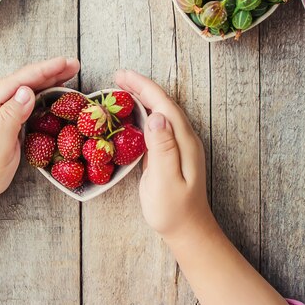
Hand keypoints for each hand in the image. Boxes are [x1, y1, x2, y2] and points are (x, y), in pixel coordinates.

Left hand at [0, 57, 79, 203]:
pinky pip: (22, 101)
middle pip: (22, 81)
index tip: (64, 62)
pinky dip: (40, 93)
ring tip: (69, 74)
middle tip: (74, 65)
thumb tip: (27, 91)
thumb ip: (10, 117)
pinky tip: (52, 92)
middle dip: (49, 71)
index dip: (42, 70)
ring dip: (46, 80)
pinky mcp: (0, 121)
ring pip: (23, 89)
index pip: (18, 81)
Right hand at [115, 70, 211, 241]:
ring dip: (142, 96)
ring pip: (161, 112)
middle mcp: (184, 138)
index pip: (163, 104)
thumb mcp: (165, 180)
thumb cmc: (173, 210)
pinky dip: (143, 112)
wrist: (187, 230)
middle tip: (116, 77)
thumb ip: (162, 148)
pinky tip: (132, 113)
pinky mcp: (171, 153)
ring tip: (121, 88)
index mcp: (183, 141)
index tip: (122, 75)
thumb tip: (157, 116)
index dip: (143, 86)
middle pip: (163, 103)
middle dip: (141, 86)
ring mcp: (179, 145)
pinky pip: (158, 125)